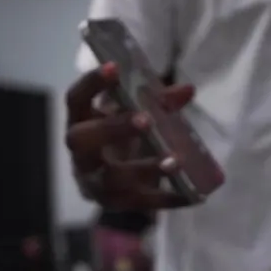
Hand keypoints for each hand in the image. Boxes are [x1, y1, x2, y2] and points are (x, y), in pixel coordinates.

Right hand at [64, 62, 195, 210]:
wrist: (102, 181)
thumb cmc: (115, 136)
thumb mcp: (128, 112)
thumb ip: (156, 100)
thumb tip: (188, 89)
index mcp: (81, 121)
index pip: (76, 99)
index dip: (92, 83)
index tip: (114, 66)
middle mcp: (81, 152)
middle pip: (84, 140)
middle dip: (114, 129)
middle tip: (146, 120)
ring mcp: (95, 181)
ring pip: (112, 177)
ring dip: (145, 168)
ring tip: (174, 161)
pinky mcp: (115, 204)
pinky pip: (141, 203)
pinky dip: (168, 198)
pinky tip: (193, 195)